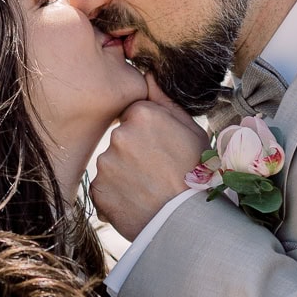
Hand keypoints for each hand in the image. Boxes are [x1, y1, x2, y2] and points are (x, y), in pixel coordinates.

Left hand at [90, 73, 206, 241]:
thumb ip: (165, 100)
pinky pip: (103, 188)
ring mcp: (106, 163)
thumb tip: (148, 74)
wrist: (190, 222)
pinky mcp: (98, 190)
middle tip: (157, 173)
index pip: (135, 116)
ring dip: (125, 175)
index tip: (162, 151)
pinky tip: (137, 202)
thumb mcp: (192, 130)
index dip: (150, 135)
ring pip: (111, 164)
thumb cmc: (198, 174)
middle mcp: (119, 134)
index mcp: (142, 114)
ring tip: (149, 190)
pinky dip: (116, 196)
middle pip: (121, 139)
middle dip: (135, 153)